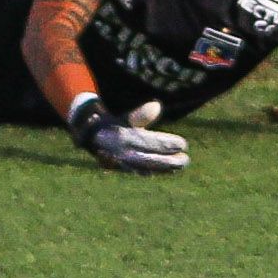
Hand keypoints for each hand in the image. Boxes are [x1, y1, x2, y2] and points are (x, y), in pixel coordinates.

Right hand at [67, 95, 188, 174]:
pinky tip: (168, 171)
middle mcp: (119, 151)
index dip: (166, 144)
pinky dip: (153, 171)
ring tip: (179, 165)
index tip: (183, 144)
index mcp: (121, 136)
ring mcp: (118, 161)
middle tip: (185, 160)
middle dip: (167, 161)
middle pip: (147, 158)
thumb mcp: (126, 116)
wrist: (92, 135)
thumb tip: (156, 106)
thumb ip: (140, 114)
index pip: (148, 142)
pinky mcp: (120, 168)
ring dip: (163, 168)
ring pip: (144, 167)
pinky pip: (138, 171)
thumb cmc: (115, 123)